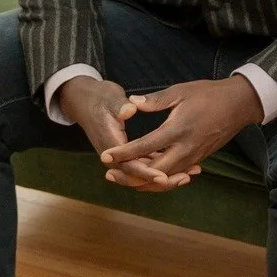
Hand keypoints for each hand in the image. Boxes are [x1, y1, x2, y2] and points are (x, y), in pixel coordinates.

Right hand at [56, 75, 191, 192]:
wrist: (84, 101)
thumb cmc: (98, 97)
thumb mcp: (108, 98)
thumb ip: (119, 106)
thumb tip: (128, 110)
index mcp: (111, 143)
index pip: (130, 165)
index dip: (148, 172)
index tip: (164, 177)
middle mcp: (115, 156)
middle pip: (140, 175)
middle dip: (163, 179)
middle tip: (186, 177)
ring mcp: (122, 156)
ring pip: (145, 172)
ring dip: (166, 175)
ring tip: (192, 173)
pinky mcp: (129, 152)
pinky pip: (147, 164)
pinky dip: (164, 166)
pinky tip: (185, 165)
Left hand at [99, 76, 263, 185]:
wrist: (239, 105)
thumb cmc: (208, 94)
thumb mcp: (180, 91)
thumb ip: (155, 100)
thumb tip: (131, 103)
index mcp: (178, 129)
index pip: (145, 146)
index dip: (123, 153)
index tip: (105, 157)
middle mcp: (185, 148)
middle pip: (153, 173)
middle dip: (130, 176)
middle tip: (109, 174)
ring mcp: (193, 156)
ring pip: (164, 178)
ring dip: (143, 181)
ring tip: (123, 177)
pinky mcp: (197, 159)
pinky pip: (174, 174)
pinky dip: (159, 178)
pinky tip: (146, 174)